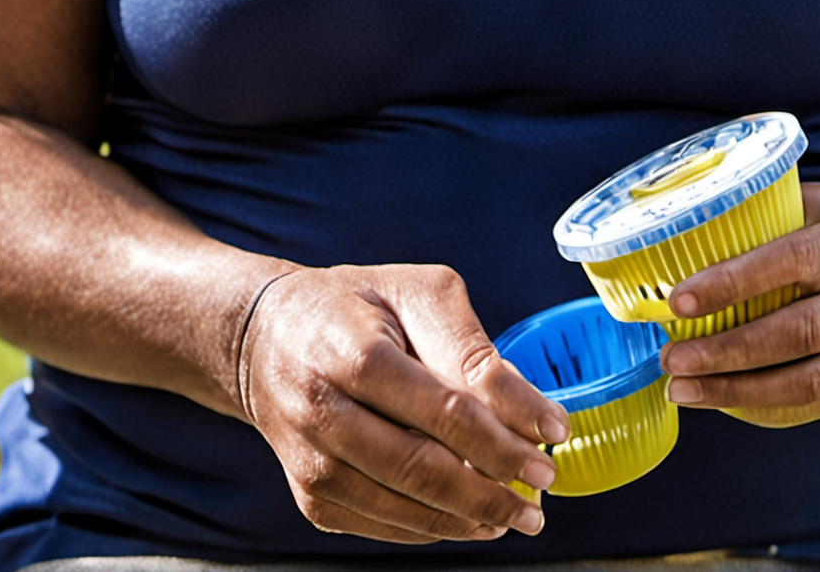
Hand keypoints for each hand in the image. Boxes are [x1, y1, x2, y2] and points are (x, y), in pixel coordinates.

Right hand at [237, 264, 569, 542]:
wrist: (264, 340)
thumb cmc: (356, 308)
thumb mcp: (416, 294)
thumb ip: (471, 349)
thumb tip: (528, 410)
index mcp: (349, 351)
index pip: (442, 406)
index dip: (505, 429)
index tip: (556, 435)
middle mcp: (320, 412)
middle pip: (423, 467)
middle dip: (495, 485)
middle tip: (543, 488)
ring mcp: (311, 462)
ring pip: (407, 506)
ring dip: (473, 515)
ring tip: (518, 510)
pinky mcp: (311, 497)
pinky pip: (388, 525)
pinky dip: (438, 525)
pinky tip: (472, 513)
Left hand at [659, 183, 819, 425]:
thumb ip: (768, 213)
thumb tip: (682, 234)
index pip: (799, 259)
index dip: (735, 282)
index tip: (679, 301)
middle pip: (803, 331)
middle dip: (728, 350)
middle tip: (672, 358)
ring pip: (810, 380)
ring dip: (737, 390)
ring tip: (681, 387)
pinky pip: (817, 404)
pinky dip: (762, 406)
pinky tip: (718, 398)